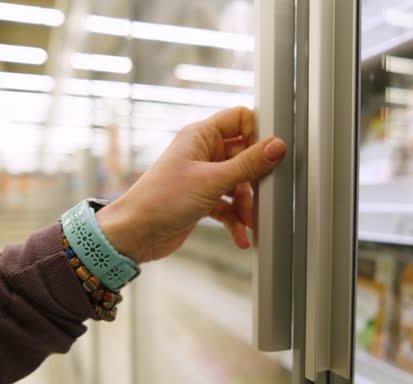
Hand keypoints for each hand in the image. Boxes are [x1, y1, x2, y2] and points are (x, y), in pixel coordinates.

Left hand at [95, 106, 286, 263]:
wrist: (136, 233)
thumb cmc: (161, 200)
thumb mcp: (212, 181)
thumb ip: (248, 164)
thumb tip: (277, 146)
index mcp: (201, 135)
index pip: (240, 119)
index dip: (258, 133)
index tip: (272, 153)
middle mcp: (202, 152)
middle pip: (244, 156)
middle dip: (254, 180)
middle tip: (265, 195)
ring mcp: (203, 176)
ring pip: (239, 184)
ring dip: (246, 205)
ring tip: (249, 223)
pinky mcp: (202, 199)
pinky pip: (228, 205)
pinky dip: (235, 220)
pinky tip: (241, 236)